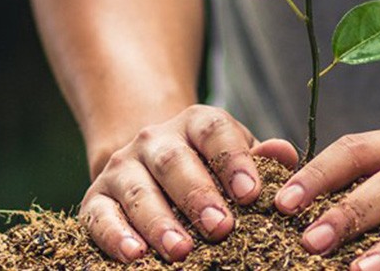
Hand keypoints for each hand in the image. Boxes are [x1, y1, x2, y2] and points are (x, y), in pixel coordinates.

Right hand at [79, 104, 297, 262]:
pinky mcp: (96, 198)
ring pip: (139, 191)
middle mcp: (155, 140)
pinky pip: (100, 215)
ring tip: (180, 250)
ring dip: (159, 222)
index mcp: (195, 124)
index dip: (233, 160)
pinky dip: (114, 235)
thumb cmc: (208, 168)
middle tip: (220, 227)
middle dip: (197, 195)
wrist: (150, 165)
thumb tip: (284, 153)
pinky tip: (134, 255)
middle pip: (174, 162)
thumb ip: (260, 159)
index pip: (214, 132)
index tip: (251, 193)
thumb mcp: (236, 157)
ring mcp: (122, 167)